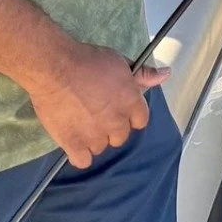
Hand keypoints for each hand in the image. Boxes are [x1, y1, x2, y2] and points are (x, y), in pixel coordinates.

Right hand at [26, 43, 168, 168]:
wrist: (55, 68)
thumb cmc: (88, 61)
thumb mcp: (120, 62)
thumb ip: (143, 73)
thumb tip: (166, 74)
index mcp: (131, 102)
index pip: (140, 120)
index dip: (130, 115)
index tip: (119, 108)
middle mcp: (116, 121)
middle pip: (121, 136)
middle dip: (112, 127)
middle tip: (97, 113)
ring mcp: (95, 135)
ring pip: (101, 147)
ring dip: (94, 138)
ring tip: (81, 123)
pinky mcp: (73, 144)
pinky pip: (83, 161)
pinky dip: (79, 154)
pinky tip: (75, 142)